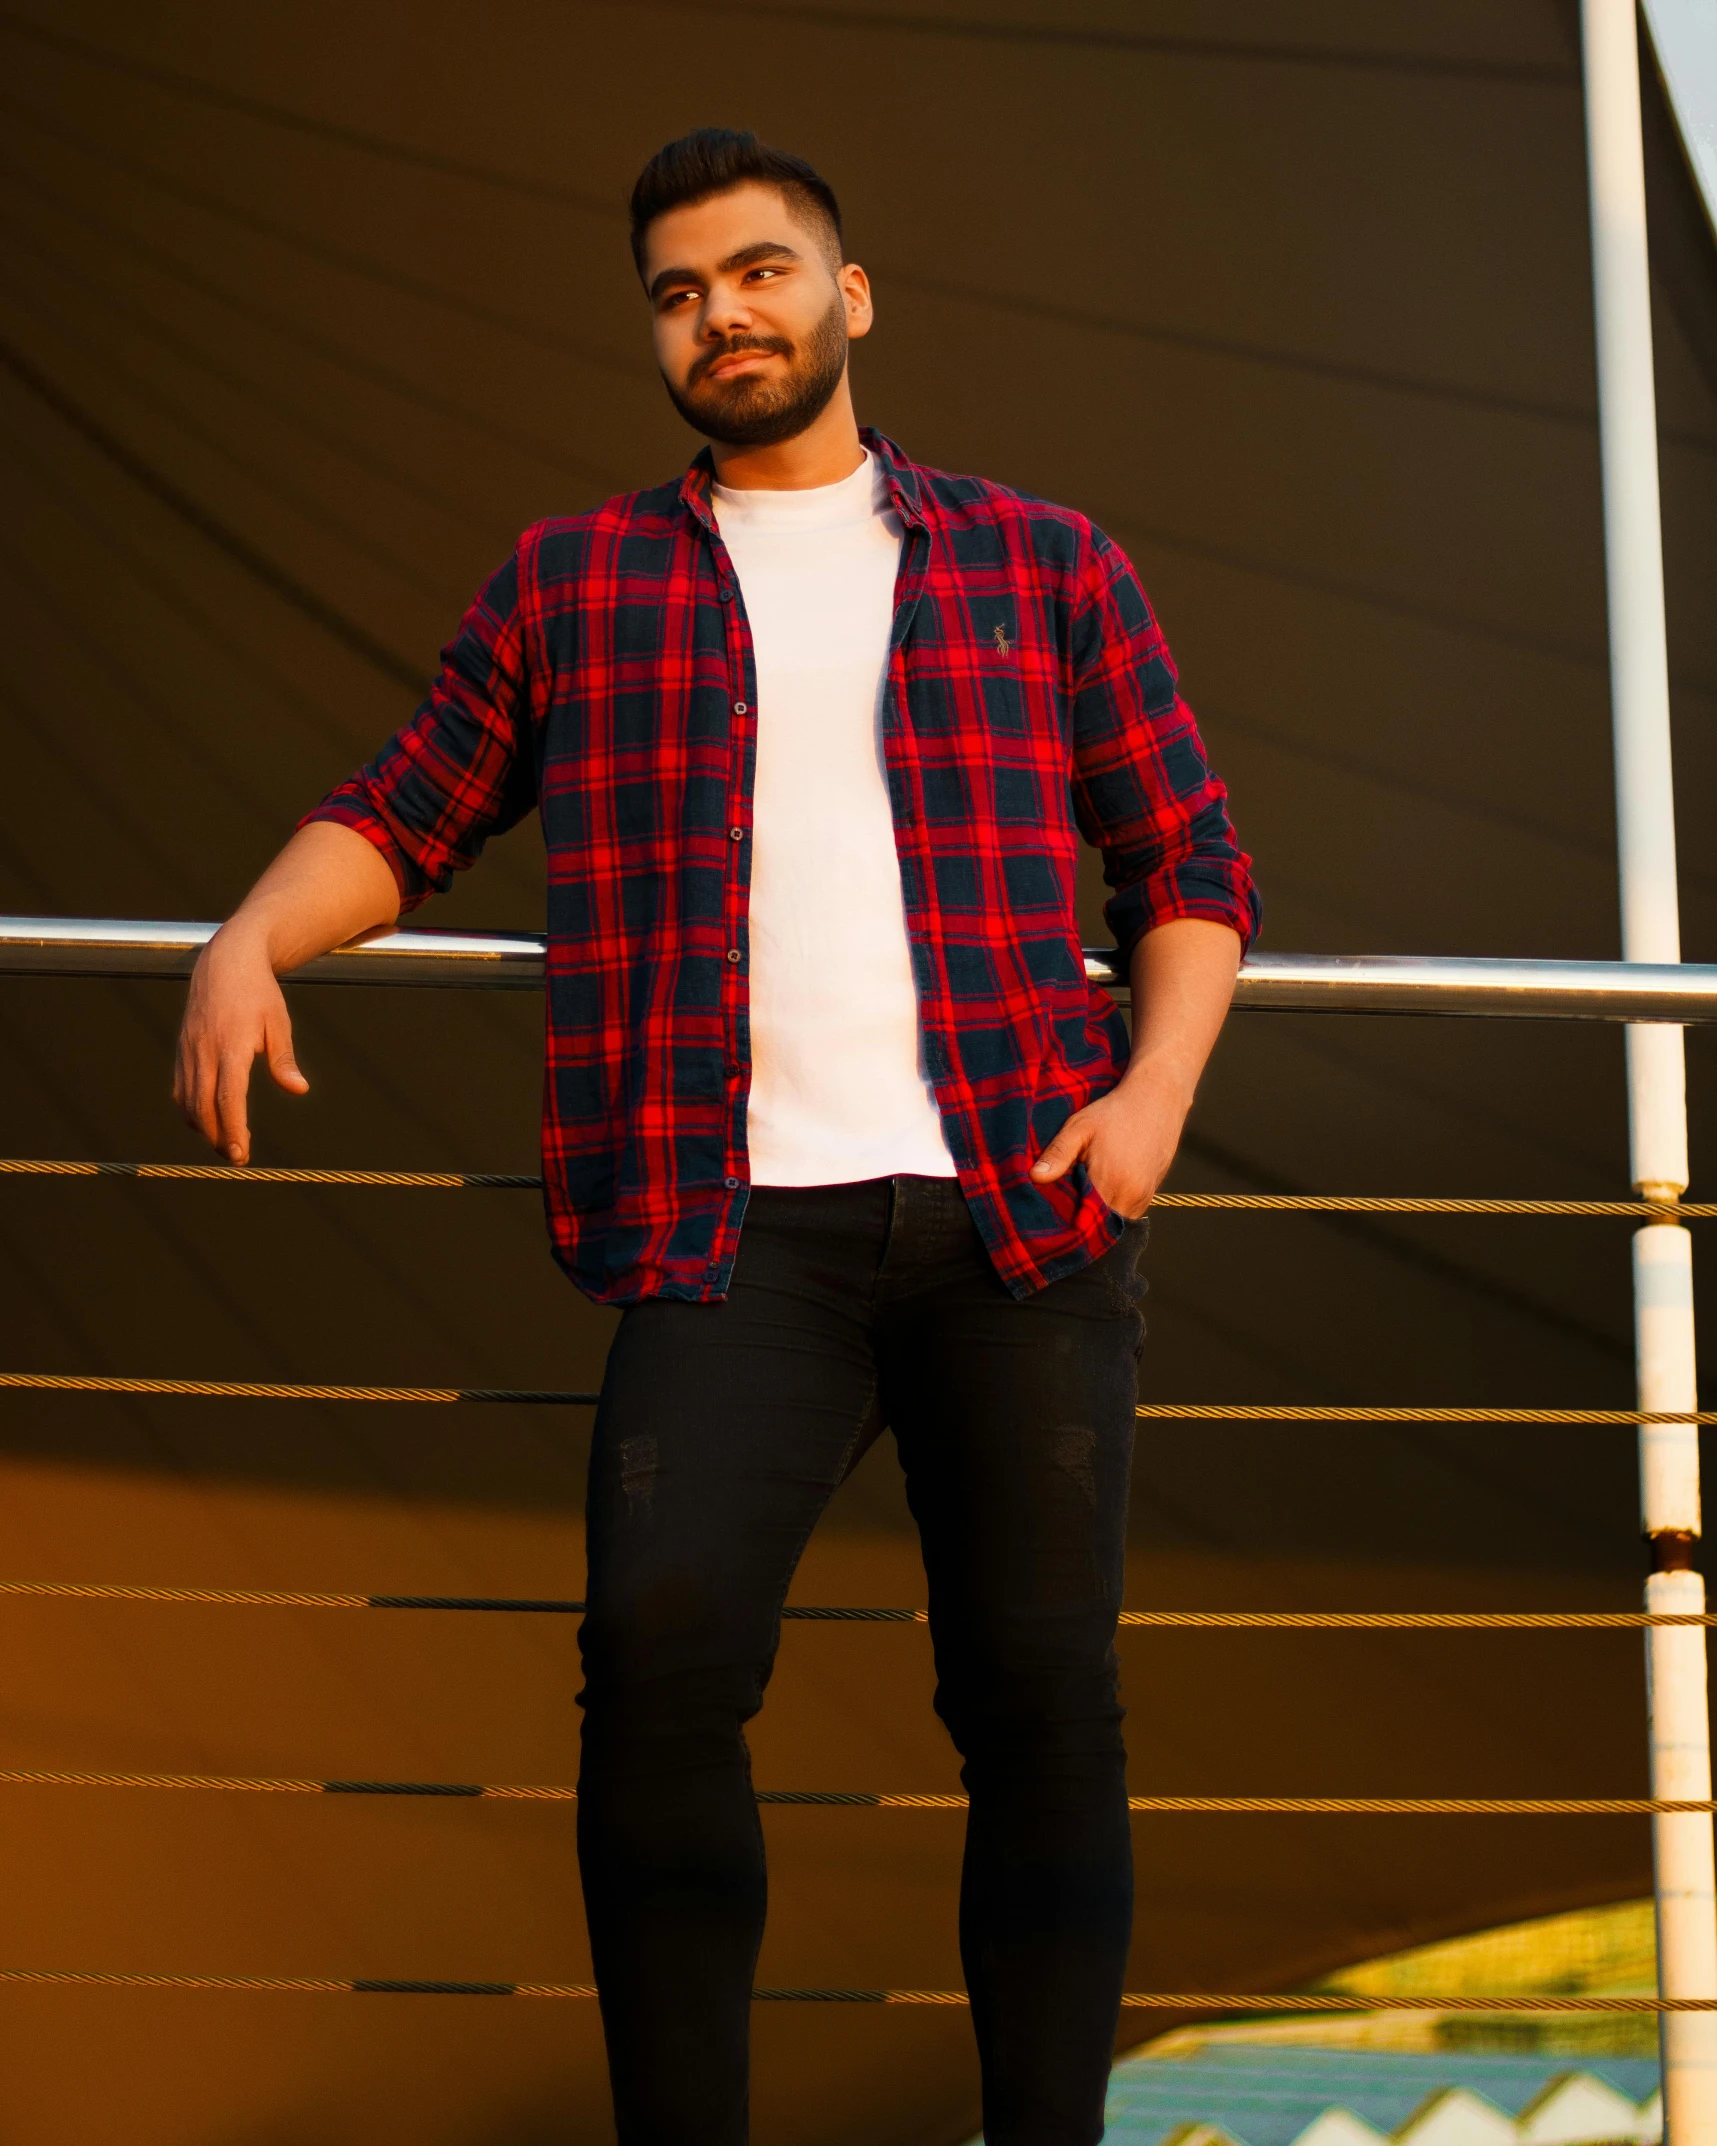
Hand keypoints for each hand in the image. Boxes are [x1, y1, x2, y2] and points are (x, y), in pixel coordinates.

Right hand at [172, 927, 308, 1163]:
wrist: (225, 962)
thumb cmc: (258, 992)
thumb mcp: (278, 1022)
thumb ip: (284, 1059)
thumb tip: (298, 1089)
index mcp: (230, 1045)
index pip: (228, 1097)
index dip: (233, 1128)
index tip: (240, 1152)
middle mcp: (204, 1051)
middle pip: (203, 1106)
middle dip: (217, 1137)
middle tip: (237, 1156)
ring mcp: (188, 1050)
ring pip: (188, 1100)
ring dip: (203, 1127)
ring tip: (225, 1142)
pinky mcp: (181, 1049)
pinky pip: (180, 1087)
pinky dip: (190, 1108)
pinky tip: (207, 1118)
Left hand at [1028, 1071, 1191, 1219]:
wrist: (1157, 1098)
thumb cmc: (1114, 1111)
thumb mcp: (1080, 1127)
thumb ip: (1058, 1153)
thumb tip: (1034, 1177)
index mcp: (1112, 1182)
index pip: (1083, 1221)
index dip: (1065, 1223)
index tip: (1049, 1218)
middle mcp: (1132, 1196)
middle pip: (1100, 1227)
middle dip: (1080, 1223)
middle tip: (1059, 1212)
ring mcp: (1145, 1196)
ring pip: (1115, 1224)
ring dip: (1097, 1218)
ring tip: (1077, 1204)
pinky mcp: (1152, 1193)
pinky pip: (1128, 1214)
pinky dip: (1112, 1210)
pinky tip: (1098, 1195)